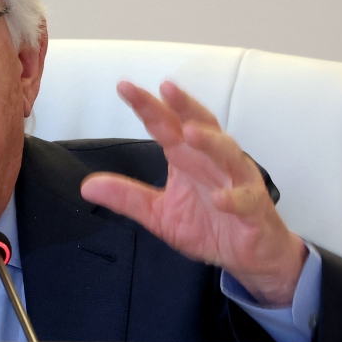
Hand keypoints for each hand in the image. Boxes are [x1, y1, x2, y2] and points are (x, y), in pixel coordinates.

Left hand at [80, 81, 307, 306]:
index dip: (147, 107)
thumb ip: (127, 198)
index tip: (125, 87)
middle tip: (166, 88)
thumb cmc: (207, 225)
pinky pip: (245, 199)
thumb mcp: (158, 213)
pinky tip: (219, 199)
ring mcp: (237, 182)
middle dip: (184, 106)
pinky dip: (233, 197)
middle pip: (201, 125)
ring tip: (191, 133)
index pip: (166, 126)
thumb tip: (87, 187)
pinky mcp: (254, 208)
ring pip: (228, 154)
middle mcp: (213, 162)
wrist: (248, 254)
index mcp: (188, 158)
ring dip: (211, 142)